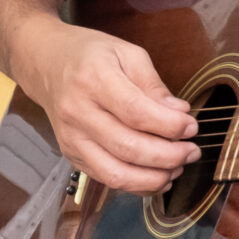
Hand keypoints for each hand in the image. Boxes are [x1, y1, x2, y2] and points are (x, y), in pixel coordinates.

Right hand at [12, 16, 198, 192]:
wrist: (46, 63)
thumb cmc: (91, 55)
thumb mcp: (127, 53)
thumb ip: (154, 84)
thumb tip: (180, 113)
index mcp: (93, 81)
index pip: (136, 113)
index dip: (169, 126)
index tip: (191, 127)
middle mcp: (77, 113)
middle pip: (128, 148)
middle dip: (169, 156)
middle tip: (192, 151)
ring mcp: (72, 138)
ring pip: (116, 173)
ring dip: (154, 178)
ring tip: (179, 167)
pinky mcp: (72, 155)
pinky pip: (107, 179)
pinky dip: (137, 185)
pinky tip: (159, 176)